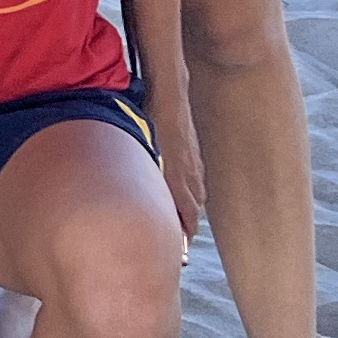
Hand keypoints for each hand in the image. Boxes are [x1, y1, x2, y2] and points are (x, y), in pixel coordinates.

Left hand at [151, 90, 206, 244]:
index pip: (186, 212)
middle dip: (189, 222)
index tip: (183, 242)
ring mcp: (195, 163)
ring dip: (192, 206)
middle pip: (194, 207)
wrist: (170, 96)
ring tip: (184, 216)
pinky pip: (198, 178)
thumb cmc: (150, 120)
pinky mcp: (196, 153)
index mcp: (175, 175)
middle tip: (183, 233)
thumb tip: (139, 189)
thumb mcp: (141, 147)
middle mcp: (189, 172)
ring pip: (198, 193)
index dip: (186, 229)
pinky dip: (194, 188)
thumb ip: (143, 170)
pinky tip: (187, 189)